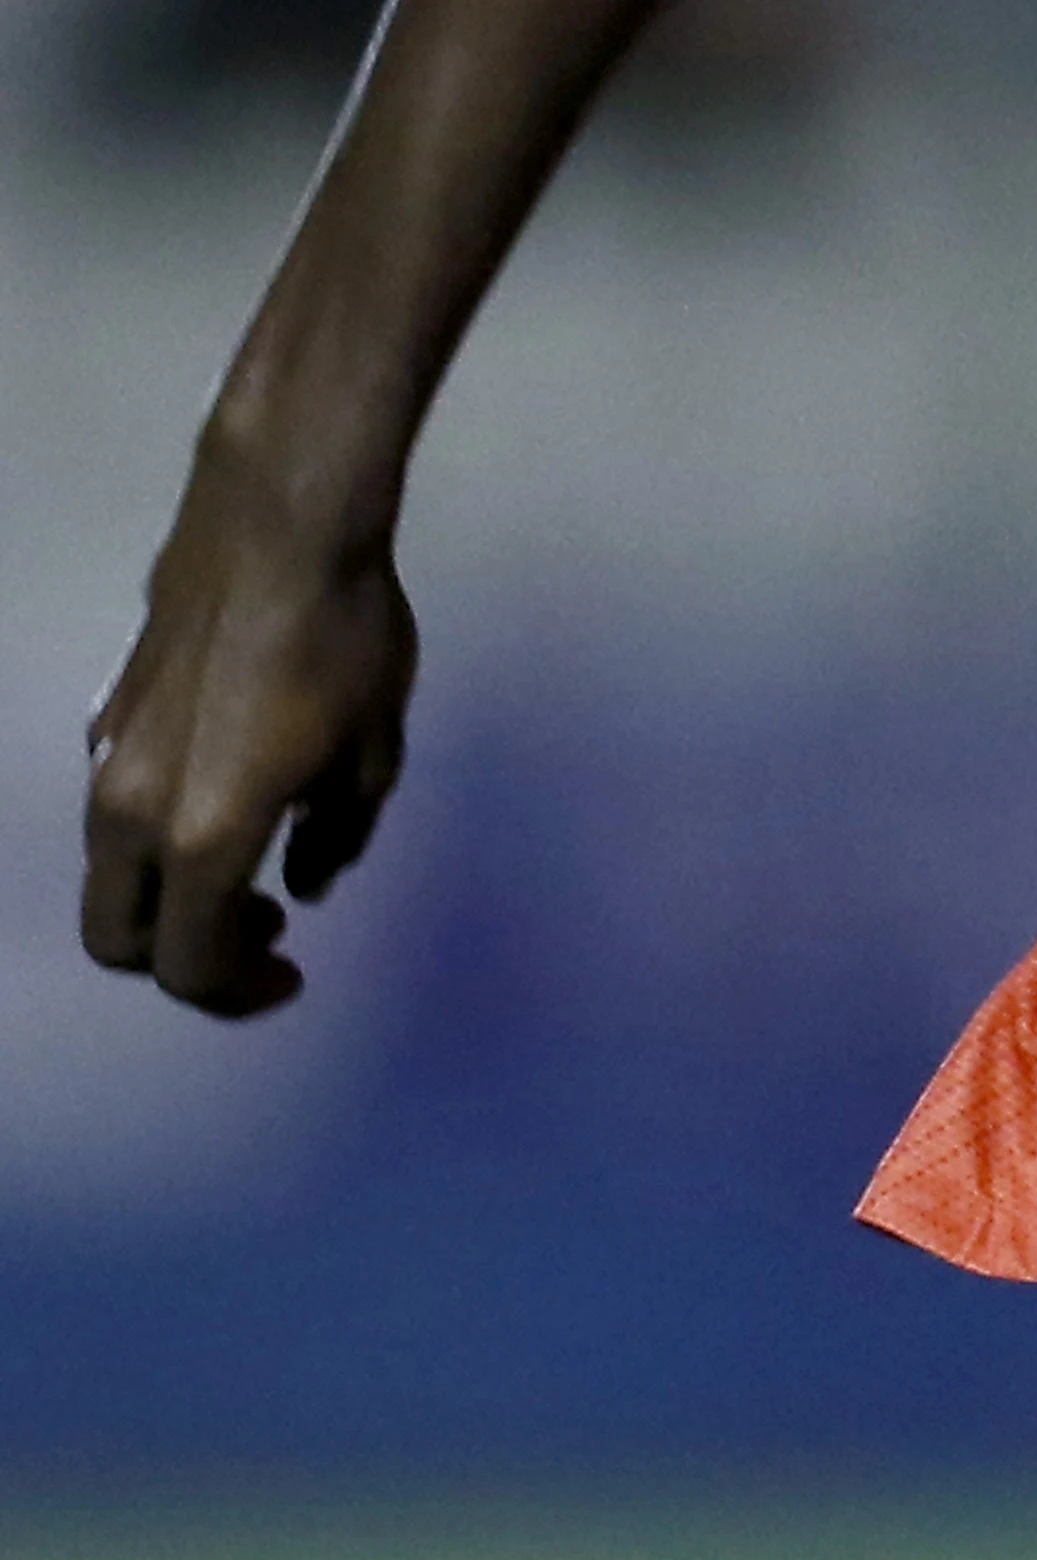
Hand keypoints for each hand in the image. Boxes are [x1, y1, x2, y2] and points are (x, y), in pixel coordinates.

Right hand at [82, 441, 418, 1019]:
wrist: (278, 529)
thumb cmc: (343, 645)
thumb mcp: (370, 764)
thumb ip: (335, 842)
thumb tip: (303, 886)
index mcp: (201, 834)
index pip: (189, 966)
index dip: (240, 992)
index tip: (295, 970)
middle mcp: (131, 807)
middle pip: (119, 939)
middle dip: (188, 960)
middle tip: (266, 931)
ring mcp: (107, 757)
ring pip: (110, 875)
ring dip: (172, 900)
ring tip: (255, 875)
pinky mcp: (106, 714)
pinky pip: (116, 812)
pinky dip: (160, 842)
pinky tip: (231, 802)